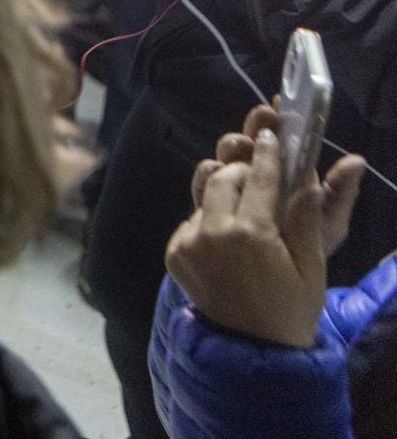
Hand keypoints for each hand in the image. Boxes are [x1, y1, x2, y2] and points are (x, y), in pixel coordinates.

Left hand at [166, 126, 361, 347]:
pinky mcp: (173, 254)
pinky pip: (191, 222)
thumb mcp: (310, 266)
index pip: (259, 178)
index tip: (270, 133)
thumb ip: (305, 219)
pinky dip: (208, 220)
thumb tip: (310, 180)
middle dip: (240, 170)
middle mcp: (212, 232)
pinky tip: (227, 237)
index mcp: (251, 233)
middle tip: (257, 175)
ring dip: (222, 195)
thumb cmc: (291, 308)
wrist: (254, 350)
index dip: (267, 152)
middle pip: (221, 177)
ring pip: (203, 197)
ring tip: (244, 210)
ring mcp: (188, 243)